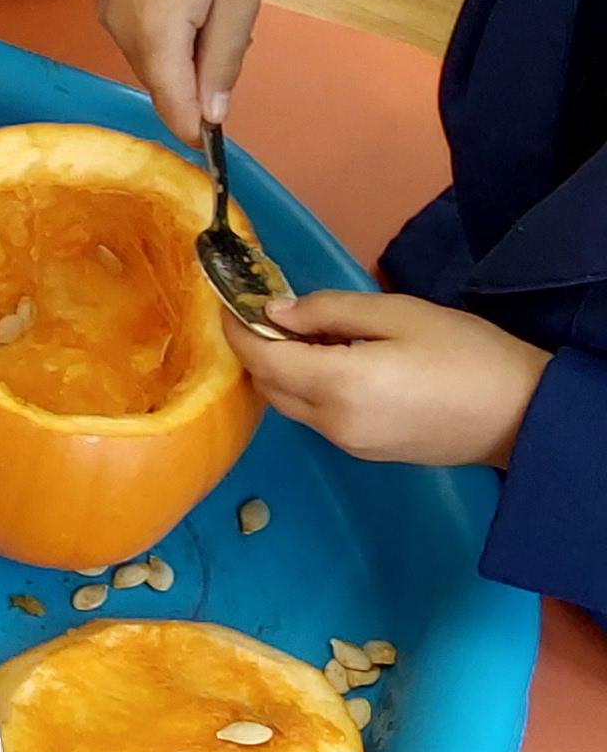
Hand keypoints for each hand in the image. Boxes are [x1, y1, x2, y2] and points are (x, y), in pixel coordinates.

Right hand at [95, 0, 263, 145]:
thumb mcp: (240, 4)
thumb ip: (222, 64)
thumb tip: (210, 118)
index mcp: (155, 29)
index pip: (169, 101)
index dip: (192, 129)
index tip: (213, 148)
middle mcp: (119, 26)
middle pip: (157, 82)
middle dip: (190, 84)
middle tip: (225, 46)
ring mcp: (106, 11)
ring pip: (146, 61)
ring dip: (176, 58)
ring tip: (206, 17)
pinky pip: (134, 37)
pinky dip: (160, 37)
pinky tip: (183, 5)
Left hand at [231, 292, 548, 469]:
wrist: (523, 416)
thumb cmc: (466, 354)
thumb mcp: (397, 314)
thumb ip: (328, 310)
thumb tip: (276, 311)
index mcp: (336, 385)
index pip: (261, 358)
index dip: (237, 329)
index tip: (228, 299)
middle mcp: (331, 423)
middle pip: (270, 386)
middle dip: (257, 349)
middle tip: (269, 309)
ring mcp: (347, 444)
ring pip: (291, 404)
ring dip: (284, 370)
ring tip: (308, 330)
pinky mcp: (365, 452)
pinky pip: (318, 417)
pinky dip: (309, 387)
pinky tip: (334, 360)